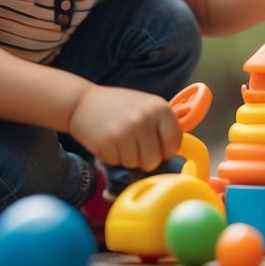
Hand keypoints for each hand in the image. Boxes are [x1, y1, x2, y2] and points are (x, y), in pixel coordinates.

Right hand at [67, 85, 182, 170]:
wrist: (81, 102)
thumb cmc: (117, 106)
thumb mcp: (145, 105)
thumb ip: (163, 123)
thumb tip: (183, 146)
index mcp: (159, 108)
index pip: (175, 142)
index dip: (167, 149)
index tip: (159, 146)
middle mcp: (145, 118)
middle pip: (155, 158)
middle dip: (145, 157)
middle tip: (134, 143)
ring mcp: (126, 131)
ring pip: (136, 163)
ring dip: (128, 157)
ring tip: (120, 139)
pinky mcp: (108, 143)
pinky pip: (118, 163)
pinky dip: (113, 157)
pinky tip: (108, 141)